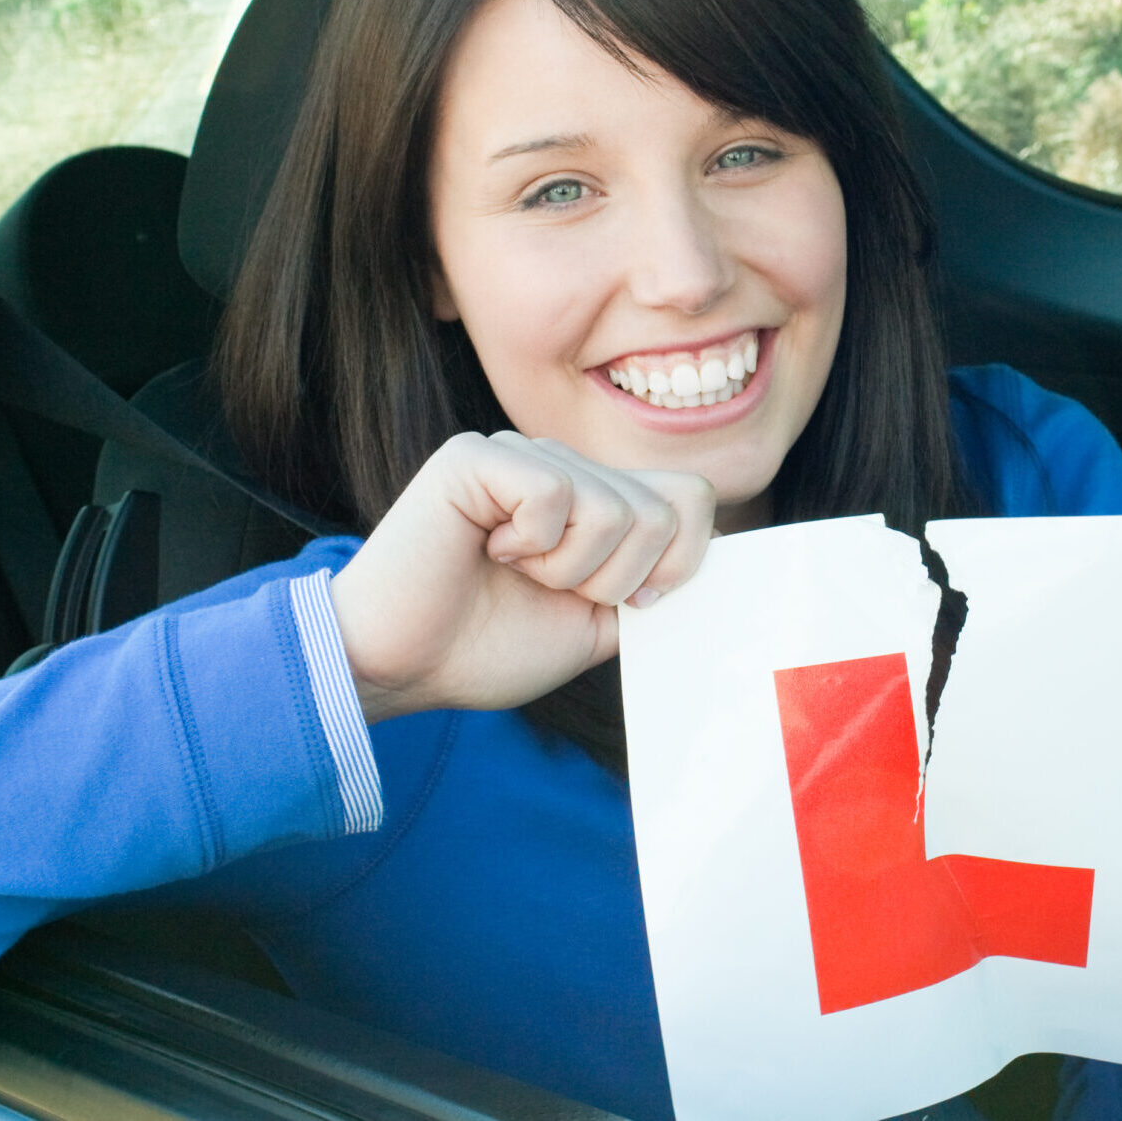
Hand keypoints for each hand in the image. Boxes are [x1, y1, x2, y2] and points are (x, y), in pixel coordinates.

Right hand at [329, 432, 716, 721]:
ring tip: (514, 571)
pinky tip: (487, 549)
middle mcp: (565, 466)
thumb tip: (719, 554)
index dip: (681, 560)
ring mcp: (522, 454)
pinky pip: (557, 495)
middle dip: (618, 580)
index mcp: (595, 501)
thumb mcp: (596, 627)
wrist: (402, 666)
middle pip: (664, 508)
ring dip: (570, 569)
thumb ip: (650, 587)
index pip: (691, 497)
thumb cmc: (485, 647)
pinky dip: (532, 545)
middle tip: (552, 591)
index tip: (628, 605)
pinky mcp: (477, 456)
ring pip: (615, 507)